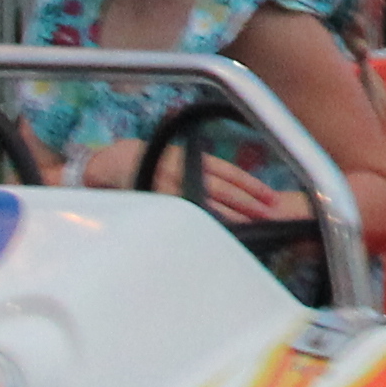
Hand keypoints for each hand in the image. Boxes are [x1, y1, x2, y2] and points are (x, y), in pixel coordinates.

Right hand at [76, 138, 282, 221]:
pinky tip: (214, 228)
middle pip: (222, 187)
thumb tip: (232, 191)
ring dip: (228, 213)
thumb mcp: (180, 159)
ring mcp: (170, 182)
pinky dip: (199, 217)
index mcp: (193, 157)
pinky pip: (182, 207)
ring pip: (204, 199)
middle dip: (247, 201)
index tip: (270, 196)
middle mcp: (185, 167)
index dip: (251, 184)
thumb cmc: (153, 162)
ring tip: (250, 224)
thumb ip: (202, 171)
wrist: (115, 160)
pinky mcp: (156, 195)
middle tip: (268, 213)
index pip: (229, 171)